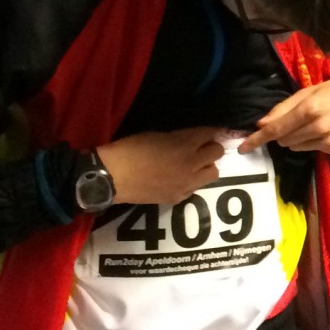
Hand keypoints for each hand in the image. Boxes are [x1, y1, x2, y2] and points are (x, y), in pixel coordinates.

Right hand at [99, 128, 223, 205]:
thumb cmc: (131, 149)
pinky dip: (191, 182)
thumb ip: (180, 137)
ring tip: (191, 165)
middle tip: (198, 149)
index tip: (209, 132)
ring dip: (205, 167)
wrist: (113, 177)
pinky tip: (178, 179)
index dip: (211, 132)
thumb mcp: (157, 135)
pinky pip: (195, 188)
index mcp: (185, 144)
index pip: (211, 134)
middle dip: (210, 149)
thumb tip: (193, 139)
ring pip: (213, 173)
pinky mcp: (178, 197)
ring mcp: (187, 183)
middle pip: (217, 153)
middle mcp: (192, 163)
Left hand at [245, 74, 329, 153]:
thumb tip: (262, 124)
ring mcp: (327, 141)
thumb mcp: (310, 91)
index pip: (276, 129)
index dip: (257, 139)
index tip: (242, 148)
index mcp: (309, 109)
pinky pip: (310, 149)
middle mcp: (317, 128)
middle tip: (293, 118)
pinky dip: (309, 141)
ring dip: (294, 137)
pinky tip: (323, 129)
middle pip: (283, 139)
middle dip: (280, 132)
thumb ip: (284, 108)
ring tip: (310, 122)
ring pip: (294, 146)